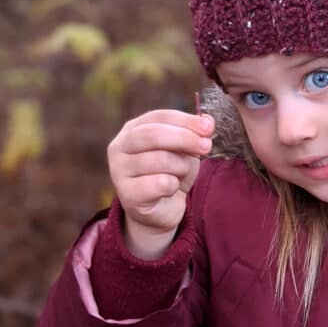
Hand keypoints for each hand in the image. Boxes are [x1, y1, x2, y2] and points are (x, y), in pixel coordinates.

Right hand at [107, 109, 213, 254]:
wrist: (162, 209)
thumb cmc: (172, 173)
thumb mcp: (185, 150)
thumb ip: (193, 133)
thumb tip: (208, 121)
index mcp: (132, 129)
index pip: (159, 117)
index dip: (185, 120)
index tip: (208, 127)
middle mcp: (119, 147)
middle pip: (153, 134)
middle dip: (185, 138)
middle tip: (206, 146)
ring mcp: (119, 171)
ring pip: (160, 160)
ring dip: (181, 167)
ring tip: (181, 174)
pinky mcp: (127, 195)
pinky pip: (160, 184)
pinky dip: (174, 185)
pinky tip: (171, 189)